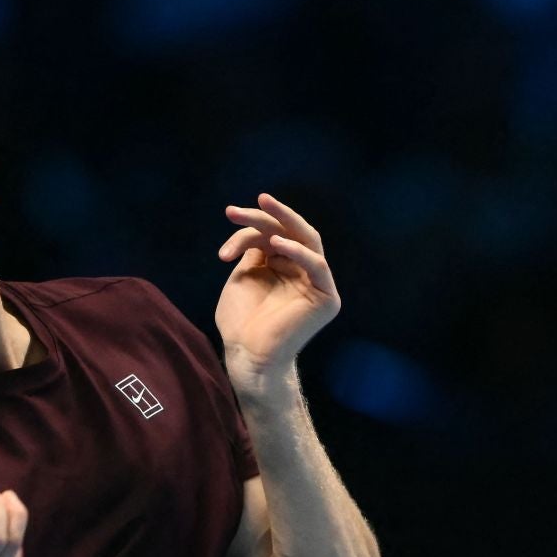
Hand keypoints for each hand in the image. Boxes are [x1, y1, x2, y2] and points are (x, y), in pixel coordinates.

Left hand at [215, 192, 340, 395]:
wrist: (246, 356)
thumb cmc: (240, 323)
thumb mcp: (243, 277)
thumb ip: (254, 251)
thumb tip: (258, 227)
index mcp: (285, 267)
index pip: (274, 234)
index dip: (252, 225)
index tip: (230, 215)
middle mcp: (304, 272)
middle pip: (294, 232)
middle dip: (271, 214)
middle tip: (252, 201)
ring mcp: (318, 284)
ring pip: (308, 240)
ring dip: (283, 222)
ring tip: (260, 210)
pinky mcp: (326, 299)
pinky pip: (317, 266)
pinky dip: (298, 252)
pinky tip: (276, 245)